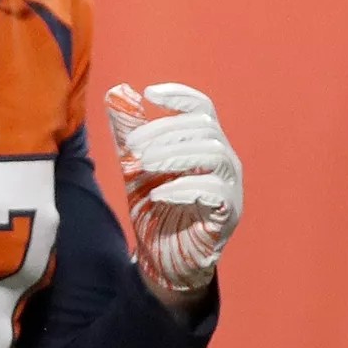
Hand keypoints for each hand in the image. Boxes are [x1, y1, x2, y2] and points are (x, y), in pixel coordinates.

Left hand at [105, 82, 241, 298]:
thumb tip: (117, 92)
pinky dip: (184, 187)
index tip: (150, 93)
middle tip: (133, 148)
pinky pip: (216, 191)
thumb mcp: (136, 166)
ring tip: (143, 165)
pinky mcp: (229, 213)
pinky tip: (158, 194)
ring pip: (214, 153)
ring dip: (173, 155)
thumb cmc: (156, 208)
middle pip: (204, 128)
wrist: (163, 255)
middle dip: (165, 132)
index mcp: (205, 144)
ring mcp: (231, 186)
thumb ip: (129, 132)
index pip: (203, 109)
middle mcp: (225, 161)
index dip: (180, 96)